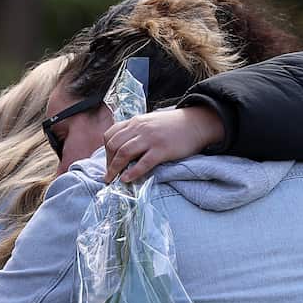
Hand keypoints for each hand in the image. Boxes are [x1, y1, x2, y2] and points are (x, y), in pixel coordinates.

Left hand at [102, 106, 223, 183]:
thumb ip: (136, 131)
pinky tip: (127, 180)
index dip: (106, 151)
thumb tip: (124, 146)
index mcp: (135, 122)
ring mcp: (151, 139)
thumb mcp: (150, 122)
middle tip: (109, 175)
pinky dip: (132, 172)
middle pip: (114, 145)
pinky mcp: (162, 150)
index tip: (108, 162)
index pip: (111, 135)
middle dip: (108, 162)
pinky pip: (143, 163)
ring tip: (112, 180)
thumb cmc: (174, 126)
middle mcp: (140, 128)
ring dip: (115, 169)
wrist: (196, 123)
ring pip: (124, 153)